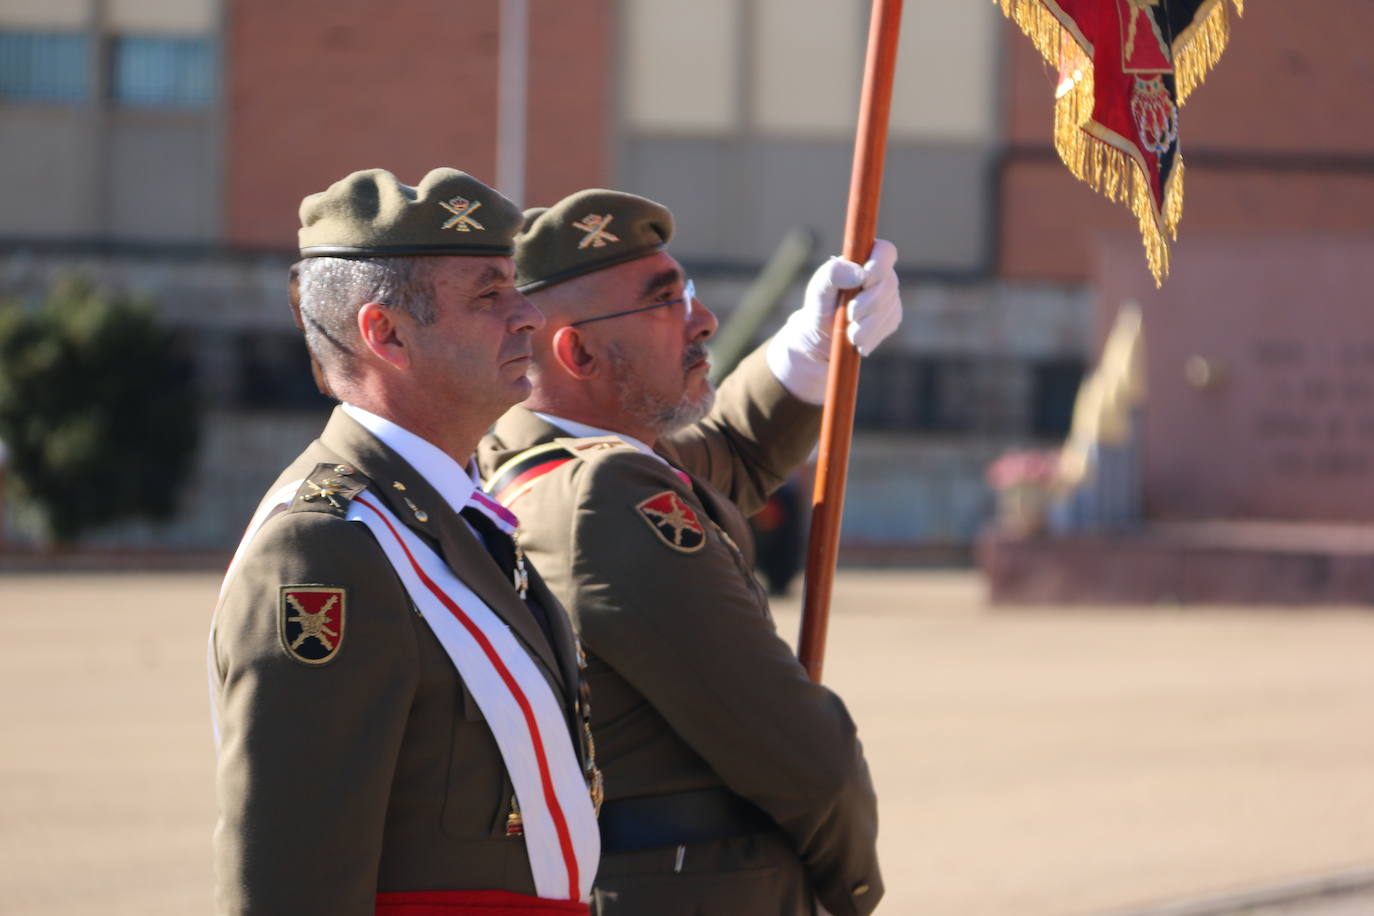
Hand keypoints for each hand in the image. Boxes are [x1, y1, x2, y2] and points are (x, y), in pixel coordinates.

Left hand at [766, 239, 902, 403]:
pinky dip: (869, 336)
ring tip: (848, 331)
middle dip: (866, 303)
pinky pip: (887, 326)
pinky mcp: (892, 318)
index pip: (885, 251)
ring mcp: (891, 298)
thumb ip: (834, 273)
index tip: (865, 280)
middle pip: (888, 284)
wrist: (822, 336)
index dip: (879, 265)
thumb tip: (862, 274)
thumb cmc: (820, 305)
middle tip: (849, 314)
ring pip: (888, 308)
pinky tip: (855, 338)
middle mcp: (883, 276)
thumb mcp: (819, 288)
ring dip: (865, 324)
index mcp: (865, 260)